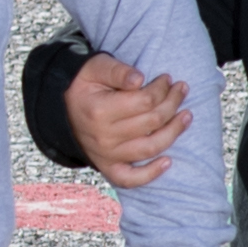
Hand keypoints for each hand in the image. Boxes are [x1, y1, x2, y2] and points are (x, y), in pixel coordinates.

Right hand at [63, 52, 186, 189]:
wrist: (60, 109)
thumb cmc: (84, 85)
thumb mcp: (95, 67)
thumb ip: (117, 71)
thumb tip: (140, 78)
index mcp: (100, 110)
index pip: (145, 101)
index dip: (162, 88)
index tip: (167, 78)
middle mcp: (104, 136)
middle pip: (152, 122)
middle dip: (172, 103)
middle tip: (180, 89)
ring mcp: (106, 154)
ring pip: (150, 147)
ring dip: (174, 132)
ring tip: (186, 115)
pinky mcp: (107, 167)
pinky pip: (130, 179)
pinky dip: (151, 174)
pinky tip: (168, 161)